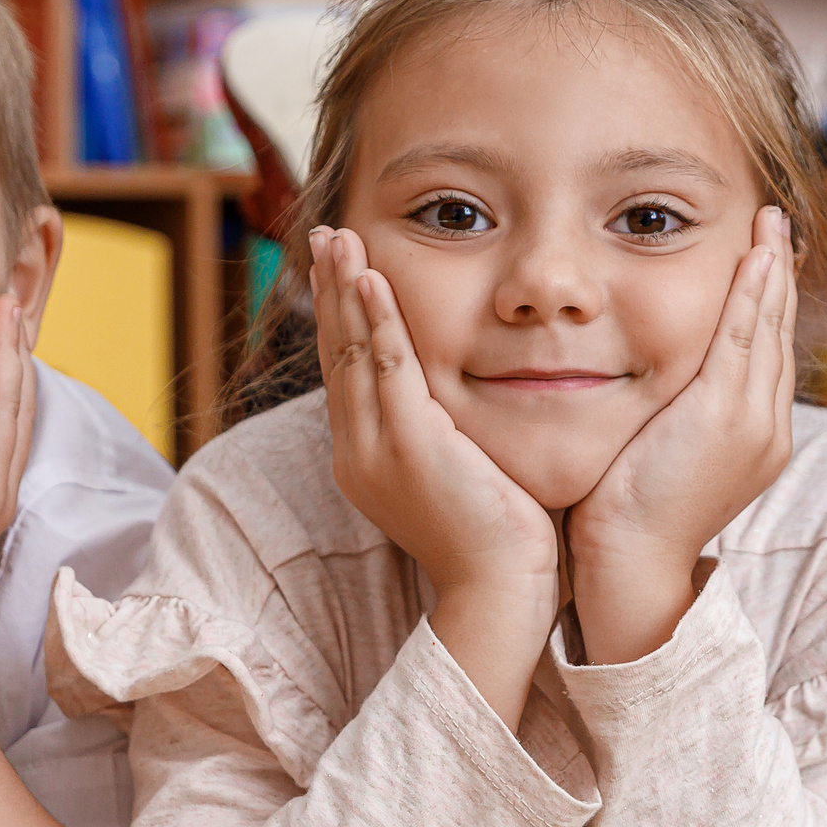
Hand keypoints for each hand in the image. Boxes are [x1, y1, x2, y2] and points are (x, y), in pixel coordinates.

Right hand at [312, 226, 557, 600]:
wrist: (500, 592)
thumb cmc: (495, 540)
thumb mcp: (457, 475)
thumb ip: (443, 435)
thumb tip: (454, 404)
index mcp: (364, 458)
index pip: (346, 371)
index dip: (340, 317)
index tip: (340, 268)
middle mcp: (357, 451)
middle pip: (336, 353)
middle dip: (330, 290)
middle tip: (325, 235)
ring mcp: (377, 449)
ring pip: (353, 352)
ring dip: (344, 289)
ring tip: (339, 238)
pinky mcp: (410, 447)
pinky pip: (387, 368)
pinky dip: (378, 320)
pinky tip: (370, 279)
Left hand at [566, 207, 795, 660]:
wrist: (630, 564)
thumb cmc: (626, 519)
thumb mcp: (660, 458)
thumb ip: (670, 419)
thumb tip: (654, 392)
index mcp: (756, 440)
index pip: (766, 356)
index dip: (767, 305)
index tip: (760, 262)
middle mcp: (767, 427)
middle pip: (780, 334)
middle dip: (778, 276)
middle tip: (774, 225)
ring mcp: (752, 420)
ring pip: (769, 328)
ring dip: (770, 269)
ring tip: (770, 222)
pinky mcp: (724, 413)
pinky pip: (745, 336)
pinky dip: (752, 292)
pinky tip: (754, 254)